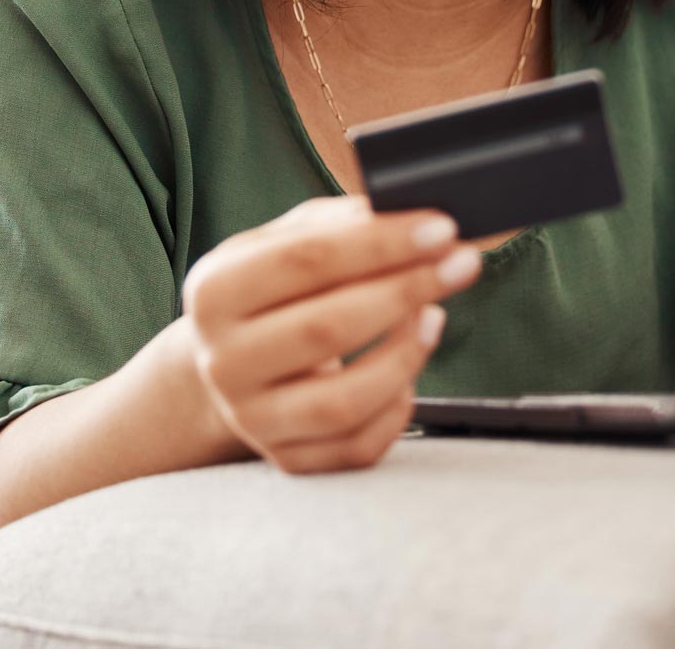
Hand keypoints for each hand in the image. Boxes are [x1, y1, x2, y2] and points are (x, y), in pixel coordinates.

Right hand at [178, 194, 482, 473]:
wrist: (227, 359)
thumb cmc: (268, 288)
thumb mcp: (282, 241)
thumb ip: (336, 224)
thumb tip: (399, 215)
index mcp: (214, 291)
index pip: (303, 261)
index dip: (379, 244)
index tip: (439, 228)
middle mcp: (222, 361)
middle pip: (326, 328)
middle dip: (407, 290)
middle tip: (460, 263)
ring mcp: (251, 418)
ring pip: (344, 401)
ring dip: (406, 354)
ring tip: (435, 314)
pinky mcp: (286, 459)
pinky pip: (357, 446)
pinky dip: (398, 406)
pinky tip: (409, 366)